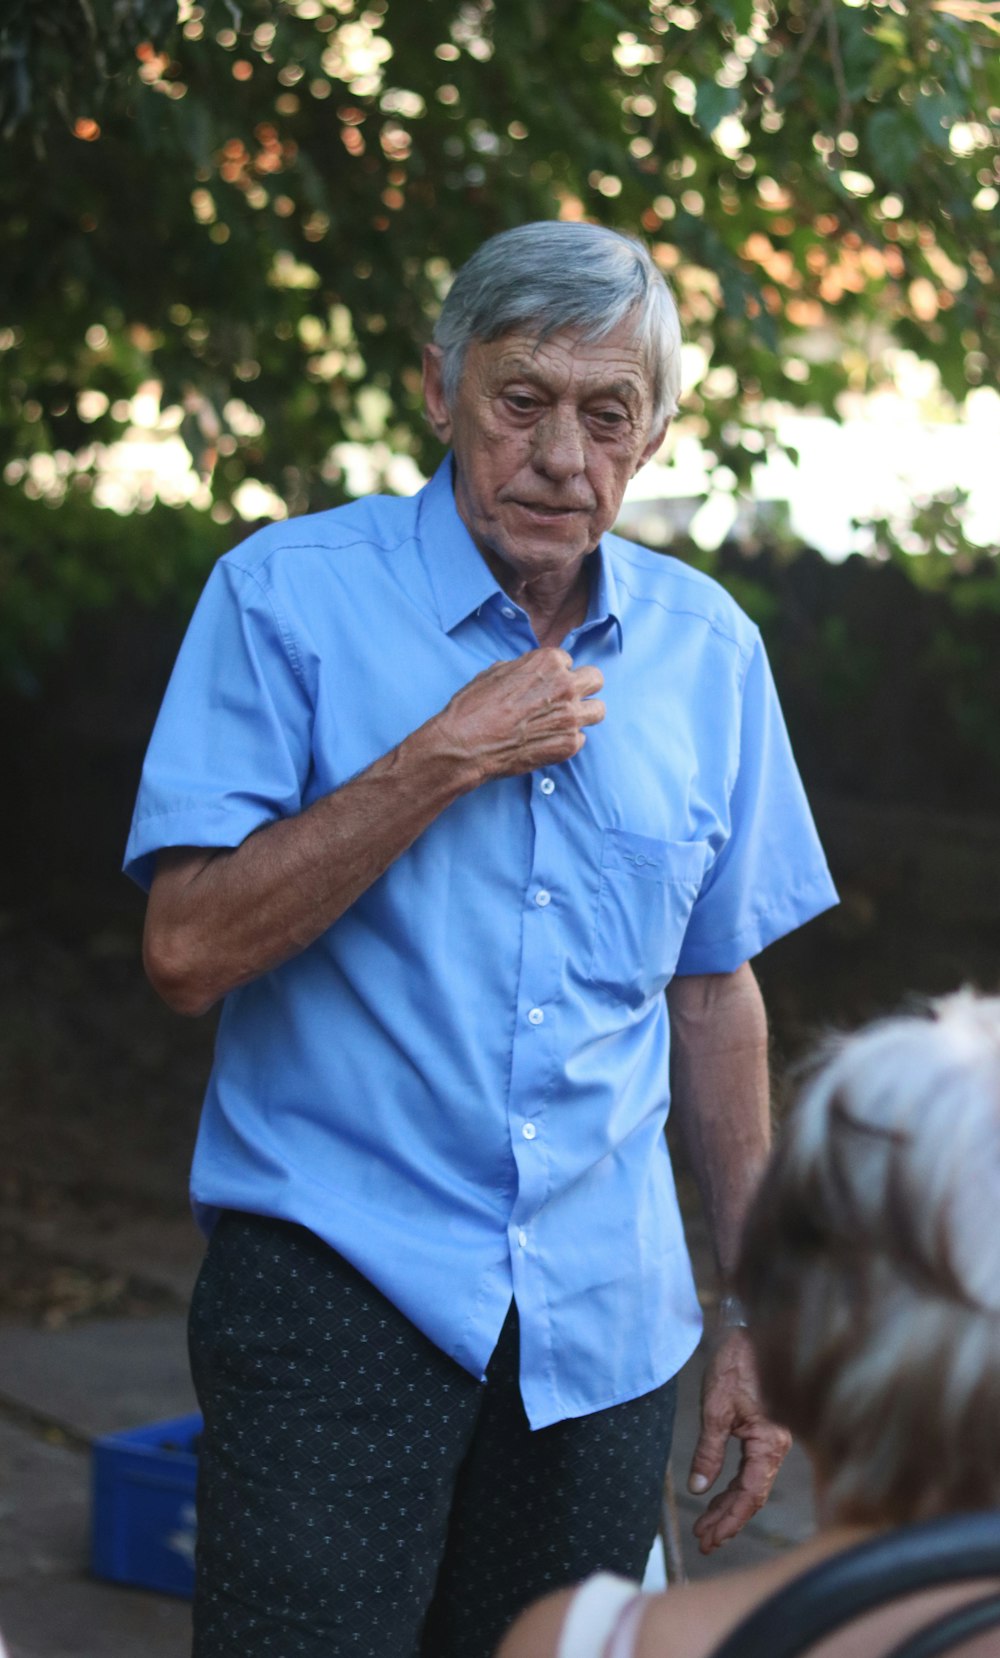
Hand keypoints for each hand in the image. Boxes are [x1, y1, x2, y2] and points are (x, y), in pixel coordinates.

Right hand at [435, 648, 604, 782]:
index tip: (545, 684)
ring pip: (598, 710)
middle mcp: (565, 686)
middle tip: (565, 699)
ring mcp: (570, 717)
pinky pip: (581, 738)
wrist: (465, 744)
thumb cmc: (474, 707)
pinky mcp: (568, 745)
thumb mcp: (495, 672)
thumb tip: (531, 672)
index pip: (568, 661)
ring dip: (583, 714)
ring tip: (563, 722)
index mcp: (548, 662)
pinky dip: (567, 740)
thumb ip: (524, 668)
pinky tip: (547, 742)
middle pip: (595, 680)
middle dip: (582, 687)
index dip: (555, 673)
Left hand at [688, 1328, 790, 1553]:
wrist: (749, 1332)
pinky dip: (733, 1488)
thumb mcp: (716, 1408)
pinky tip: (717, 1496)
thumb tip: (698, 1487)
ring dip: (729, 1507)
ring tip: (706, 1527)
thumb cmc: (735, 1363)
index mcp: (770, 1443)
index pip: (750, 1495)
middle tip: (702, 1540)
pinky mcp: (763, 1434)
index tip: (707, 1536)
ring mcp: (772, 1442)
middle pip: (752, 1496)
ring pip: (752, 1486)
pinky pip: (751, 1471)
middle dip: (727, 1519)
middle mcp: (776, 1447)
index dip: (729, 1519)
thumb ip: (709, 1451)